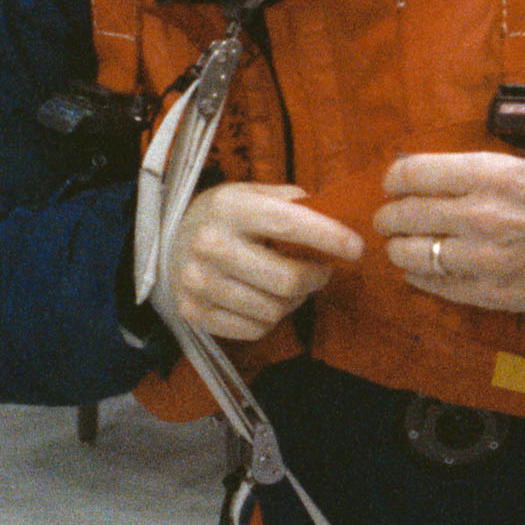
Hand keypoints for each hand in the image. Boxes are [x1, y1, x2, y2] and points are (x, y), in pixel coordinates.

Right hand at [165, 182, 362, 342]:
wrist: (168, 242)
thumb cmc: (224, 218)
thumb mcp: (251, 194)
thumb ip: (291, 202)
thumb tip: (336, 217)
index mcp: (228, 207)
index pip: (288, 225)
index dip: (329, 238)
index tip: (356, 248)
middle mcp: (209, 244)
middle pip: (286, 280)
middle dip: (316, 278)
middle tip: (322, 270)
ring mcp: (198, 283)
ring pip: (274, 310)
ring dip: (294, 301)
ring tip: (290, 285)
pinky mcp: (194, 312)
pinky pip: (254, 330)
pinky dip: (270, 320)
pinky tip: (264, 300)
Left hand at [376, 151, 524, 314]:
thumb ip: (478, 174)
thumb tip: (428, 175)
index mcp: (494, 176)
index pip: (414, 174)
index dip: (394, 179)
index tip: (393, 184)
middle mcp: (483, 216)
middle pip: (406, 215)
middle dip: (391, 216)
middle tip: (390, 218)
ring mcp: (486, 260)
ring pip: (412, 255)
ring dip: (400, 250)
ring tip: (403, 247)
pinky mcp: (494, 295)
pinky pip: (437, 287)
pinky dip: (421, 279)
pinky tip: (423, 272)